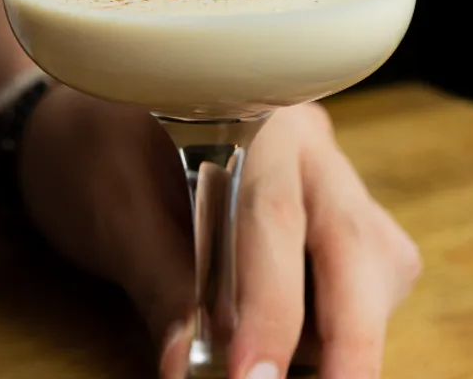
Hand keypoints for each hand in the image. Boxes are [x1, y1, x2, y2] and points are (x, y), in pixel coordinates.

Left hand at [19, 84, 422, 378]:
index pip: (273, 217)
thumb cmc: (96, 156)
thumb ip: (160, 284)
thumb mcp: (112, 216)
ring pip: (377, 256)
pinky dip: (348, 312)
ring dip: (352, 324)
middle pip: (354, 239)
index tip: (251, 377)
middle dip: (351, 333)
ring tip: (293, 363)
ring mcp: (330, 173)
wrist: (95, 124)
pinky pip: (372, 265)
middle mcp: (306, 144)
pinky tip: (302, 334)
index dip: (270, 306)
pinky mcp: (337, 207)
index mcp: (249, 120)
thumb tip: (189, 368)